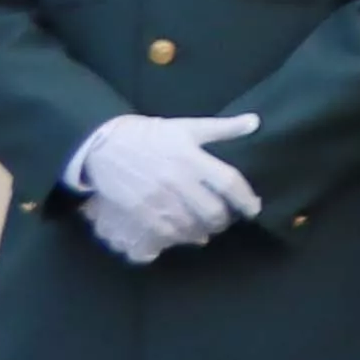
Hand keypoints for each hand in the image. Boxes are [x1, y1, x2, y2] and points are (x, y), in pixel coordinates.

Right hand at [62, 113, 261, 263]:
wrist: (103, 144)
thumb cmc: (149, 134)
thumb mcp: (187, 127)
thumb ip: (223, 128)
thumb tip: (255, 122)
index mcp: (193, 158)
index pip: (229, 183)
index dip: (246, 199)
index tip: (254, 208)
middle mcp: (178, 180)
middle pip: (213, 210)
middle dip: (224, 220)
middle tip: (226, 219)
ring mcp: (158, 198)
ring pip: (191, 226)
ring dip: (203, 231)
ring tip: (207, 228)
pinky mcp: (140, 211)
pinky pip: (166, 233)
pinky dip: (180, 237)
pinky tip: (185, 234)